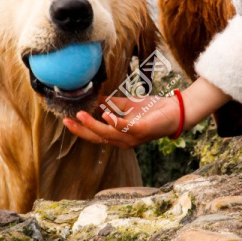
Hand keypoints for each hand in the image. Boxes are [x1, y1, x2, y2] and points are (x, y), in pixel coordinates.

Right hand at [64, 95, 181, 149]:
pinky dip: (113, 122)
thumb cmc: (152, 110)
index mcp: (119, 136)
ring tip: (81, 114)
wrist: (175, 111)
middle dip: (81, 130)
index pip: (96, 136)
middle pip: (98, 138)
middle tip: (67, 121)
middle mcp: (124, 141)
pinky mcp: (141, 130)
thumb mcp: (127, 106)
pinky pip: (124, 128)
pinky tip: (104, 114)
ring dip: (93, 125)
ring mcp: (132, 137)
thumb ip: (111, 104)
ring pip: (107, 134)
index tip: (66, 120)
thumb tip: (95, 99)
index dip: (81, 130)